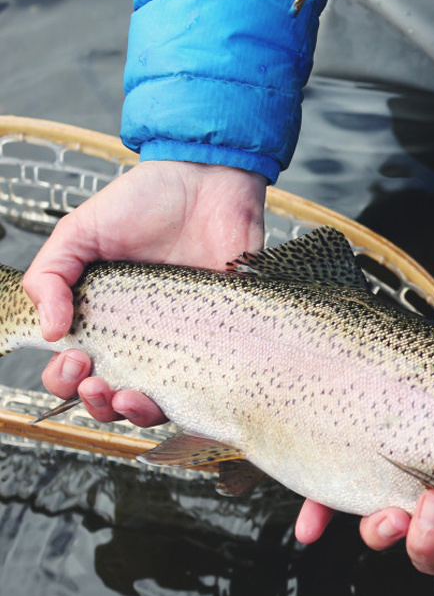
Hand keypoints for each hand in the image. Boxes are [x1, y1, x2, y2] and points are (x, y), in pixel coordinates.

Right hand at [25, 160, 266, 424]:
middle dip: (94, 402)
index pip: (73, 371)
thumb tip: (49, 332)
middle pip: (109, 398)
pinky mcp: (223, 342)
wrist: (209, 182)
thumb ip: (51, 275)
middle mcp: (140, 339)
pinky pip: (207, 388)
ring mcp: (183, 343)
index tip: (73, 357)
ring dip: (132, 412)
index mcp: (101, 319)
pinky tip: (175, 393)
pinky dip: (188, 404)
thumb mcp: (81, 231)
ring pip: (155, 404)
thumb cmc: (145, 203)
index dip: (64, 380)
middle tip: (95, 380)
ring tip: (127, 396)